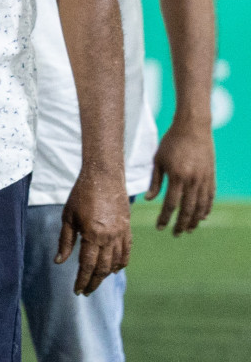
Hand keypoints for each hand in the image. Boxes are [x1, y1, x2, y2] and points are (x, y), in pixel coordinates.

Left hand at [57, 166, 131, 294]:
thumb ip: (65, 241)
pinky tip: (113, 269)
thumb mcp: (68, 216)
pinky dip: (120, 264)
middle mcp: (110, 238)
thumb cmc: (81, 194)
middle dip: (93, 282)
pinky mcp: (128, 230)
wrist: (104, 177)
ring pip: (116, 263)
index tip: (77, 291)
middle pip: (102, 268)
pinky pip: (126, 252)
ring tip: (96, 281)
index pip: (87, 265)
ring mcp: (121, 234)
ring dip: (106, 275)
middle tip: (85, 291)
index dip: (82, 280)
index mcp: (93, 235)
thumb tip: (59, 262)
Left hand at [146, 119, 214, 234]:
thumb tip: (149, 200)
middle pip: (187, 209)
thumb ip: (155, 181)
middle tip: (176, 234)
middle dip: (181, 224)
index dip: (165, 218)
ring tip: (189, 229)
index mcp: (177, 177)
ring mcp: (204, 179)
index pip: (170, 204)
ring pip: (201, 206)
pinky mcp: (211, 176)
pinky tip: (202, 217)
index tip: (160, 228)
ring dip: (195, 220)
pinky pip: (210, 197)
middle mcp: (193, 181)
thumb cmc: (171, 142)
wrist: (193, 128)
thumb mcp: (158, 160)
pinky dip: (206, 208)